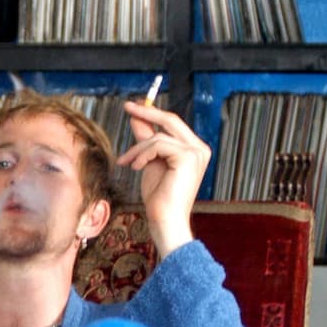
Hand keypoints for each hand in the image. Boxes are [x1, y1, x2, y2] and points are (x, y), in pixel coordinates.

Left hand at [116, 100, 210, 258]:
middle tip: (127, 106)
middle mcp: (200, 148)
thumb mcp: (149, 162)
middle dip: (147, 112)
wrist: (165, 220)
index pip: (173, 124)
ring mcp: (196, 152)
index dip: (153, 113)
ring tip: (127, 163)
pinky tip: (136, 168)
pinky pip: (158, 145)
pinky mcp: (188, 157)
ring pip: (159, 136)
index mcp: (194, 149)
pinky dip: (142, 155)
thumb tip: (137, 118)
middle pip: (171, 120)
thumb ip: (146, 140)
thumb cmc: (159, 197)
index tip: (134, 107)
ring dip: (137, 149)